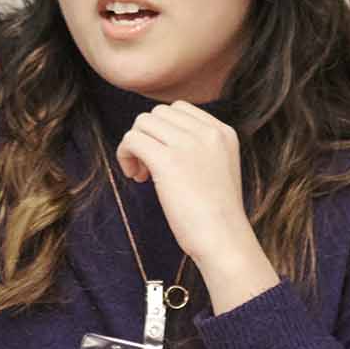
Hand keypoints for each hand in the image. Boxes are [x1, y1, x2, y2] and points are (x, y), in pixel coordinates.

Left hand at [115, 103, 279, 308]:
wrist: (224, 239)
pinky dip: (125, 155)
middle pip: (157, 114)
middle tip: (149, 169)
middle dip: (148, 137)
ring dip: (134, 146)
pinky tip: (136, 177)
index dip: (163, 131)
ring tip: (142, 175)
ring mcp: (188, 144)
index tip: (164, 158)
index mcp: (223, 131)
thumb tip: (158, 137)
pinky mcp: (167, 161)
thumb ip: (199, 147)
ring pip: (141, 123)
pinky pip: (132, 139)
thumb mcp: (218, 168)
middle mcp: (207, 132)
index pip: (179, 109)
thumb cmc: (217, 215)